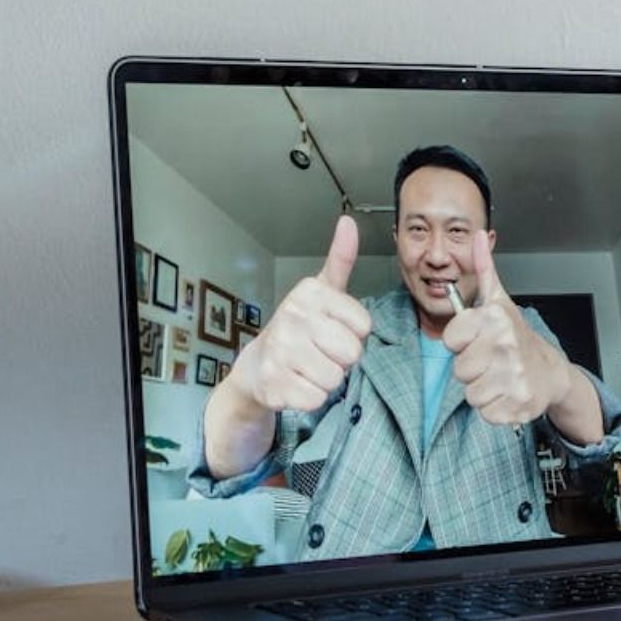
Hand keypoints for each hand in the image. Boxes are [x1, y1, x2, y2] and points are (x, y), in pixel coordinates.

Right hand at [224, 216, 371, 411]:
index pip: (364, 326)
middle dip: (342, 358)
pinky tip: (295, 382)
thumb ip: (340, 259)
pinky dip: (311, 397)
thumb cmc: (299, 328)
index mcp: (309, 293)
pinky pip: (318, 398)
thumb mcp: (322, 290)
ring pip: (336, 378)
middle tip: (319, 351)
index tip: (331, 328)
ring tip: (306, 366)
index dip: (353, 333)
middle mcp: (291, 317)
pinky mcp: (274, 384)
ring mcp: (279, 351)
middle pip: (353, 353)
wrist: (256, 367)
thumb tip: (348, 222)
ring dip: (327, 379)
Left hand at [443, 230, 574, 425]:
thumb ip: (484, 268)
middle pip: (459, 370)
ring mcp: (515, 376)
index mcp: (495, 319)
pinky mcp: (519, 404)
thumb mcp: (499, 300)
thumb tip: (478, 236)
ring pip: (471, 393)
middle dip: (472, 368)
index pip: (451, 339)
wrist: (551, 371)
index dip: (461, 342)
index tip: (478, 339)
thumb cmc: (517, 336)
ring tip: (499, 376)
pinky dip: (495, 408)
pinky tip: (507, 393)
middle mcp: (506, 345)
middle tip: (491, 360)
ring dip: (482, 389)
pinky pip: (486, 413)